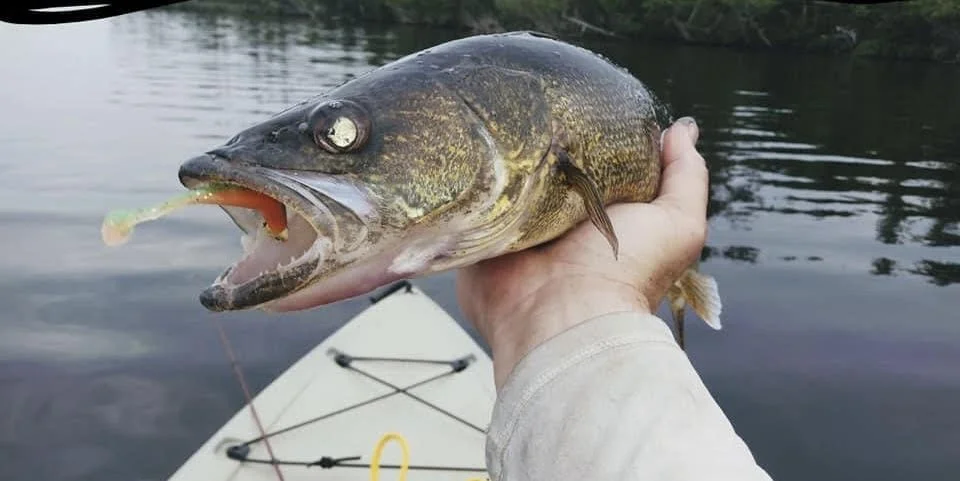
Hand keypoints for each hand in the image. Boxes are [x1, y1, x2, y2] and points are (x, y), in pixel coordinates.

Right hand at [456, 117, 708, 388]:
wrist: (562, 317)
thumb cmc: (625, 272)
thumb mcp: (677, 223)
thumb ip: (686, 177)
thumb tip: (682, 129)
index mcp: (604, 216)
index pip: (599, 162)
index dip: (599, 135)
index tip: (591, 102)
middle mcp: (561, 222)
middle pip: (552, 166)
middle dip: (548, 138)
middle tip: (541, 102)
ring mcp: (519, 229)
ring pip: (510, 178)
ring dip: (508, 155)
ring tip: (504, 116)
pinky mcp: (484, 236)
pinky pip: (475, 198)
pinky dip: (476, 179)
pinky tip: (476, 147)